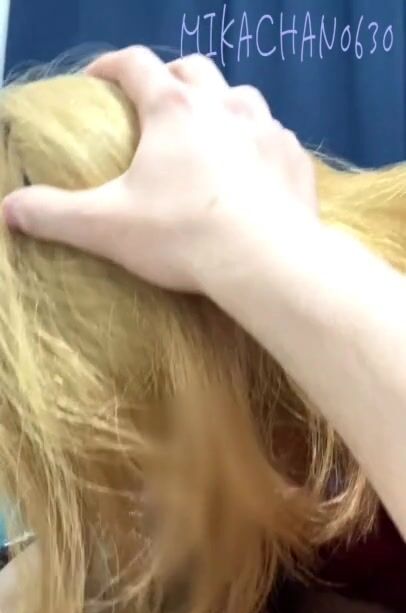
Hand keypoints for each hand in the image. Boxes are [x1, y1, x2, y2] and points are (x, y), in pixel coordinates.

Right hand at [2, 47, 316, 291]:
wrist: (266, 262)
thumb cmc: (182, 236)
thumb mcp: (106, 227)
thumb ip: (54, 215)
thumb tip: (9, 210)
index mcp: (173, 110)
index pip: (135, 65)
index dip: (112, 66)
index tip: (98, 80)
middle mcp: (223, 106)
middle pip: (193, 70)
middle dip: (169, 78)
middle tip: (156, 103)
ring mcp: (266, 130)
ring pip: (241, 96)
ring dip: (220, 105)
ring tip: (209, 132)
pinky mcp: (295, 160)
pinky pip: (275, 137)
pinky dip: (258, 144)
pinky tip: (253, 169)